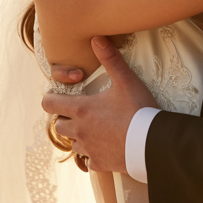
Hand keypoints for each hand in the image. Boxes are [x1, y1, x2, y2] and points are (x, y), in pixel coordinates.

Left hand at [41, 36, 157, 173]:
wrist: (153, 142)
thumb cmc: (139, 109)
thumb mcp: (126, 81)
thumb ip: (110, 59)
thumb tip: (96, 38)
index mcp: (81, 110)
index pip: (49, 104)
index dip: (50, 99)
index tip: (58, 97)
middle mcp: (80, 131)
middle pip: (59, 126)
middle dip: (66, 119)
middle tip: (80, 113)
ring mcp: (88, 149)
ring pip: (72, 144)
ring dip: (78, 137)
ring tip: (94, 129)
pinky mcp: (99, 164)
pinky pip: (87, 161)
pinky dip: (92, 155)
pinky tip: (103, 148)